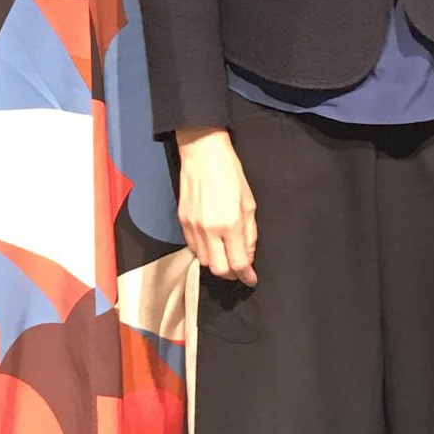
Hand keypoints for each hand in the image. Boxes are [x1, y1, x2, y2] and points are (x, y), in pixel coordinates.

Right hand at [175, 128, 257, 283]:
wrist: (203, 154)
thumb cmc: (230, 174)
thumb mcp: (249, 203)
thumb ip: (249, 234)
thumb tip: (248, 256)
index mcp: (230, 224)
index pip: (238, 263)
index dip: (247, 276)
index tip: (251, 279)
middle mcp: (209, 230)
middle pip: (219, 269)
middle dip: (232, 274)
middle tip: (240, 270)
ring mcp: (193, 227)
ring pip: (204, 261)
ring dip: (217, 264)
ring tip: (227, 257)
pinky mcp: (182, 221)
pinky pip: (192, 248)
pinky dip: (204, 252)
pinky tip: (212, 245)